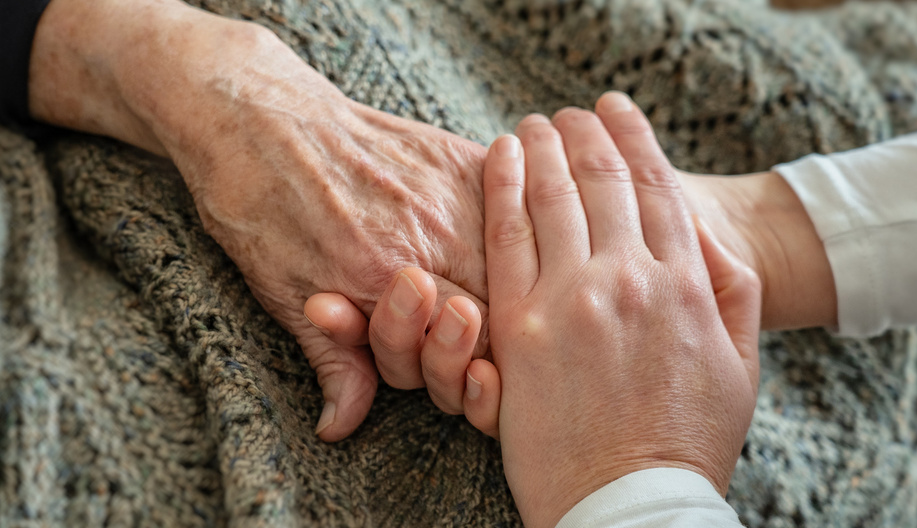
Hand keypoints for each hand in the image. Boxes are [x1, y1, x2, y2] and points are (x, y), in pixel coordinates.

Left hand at [29, 0, 489, 440]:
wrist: (257, 120)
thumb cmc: (260, 210)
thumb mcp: (282, 296)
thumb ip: (332, 362)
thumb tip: (340, 428)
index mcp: (381, 280)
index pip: (468, 348)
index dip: (477, 370)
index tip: (471, 372)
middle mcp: (427, 236)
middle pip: (504, 308)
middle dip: (495, 334)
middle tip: (476, 333)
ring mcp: (448, 191)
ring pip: (519, 256)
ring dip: (516, 282)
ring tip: (495, 291)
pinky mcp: (459, 156)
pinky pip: (515, 199)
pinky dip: (520, 225)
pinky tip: (515, 239)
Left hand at [481, 94, 759, 526]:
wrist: (630, 503)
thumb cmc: (687, 439)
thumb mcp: (741, 363)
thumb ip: (733, 289)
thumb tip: (704, 232)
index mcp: (685, 284)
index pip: (658, 185)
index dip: (633, 136)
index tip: (616, 110)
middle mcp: (628, 279)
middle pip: (601, 179)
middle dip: (583, 133)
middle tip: (568, 114)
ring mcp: (571, 300)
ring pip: (551, 196)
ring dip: (541, 147)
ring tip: (532, 125)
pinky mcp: (519, 327)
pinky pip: (506, 238)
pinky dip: (503, 188)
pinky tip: (499, 158)